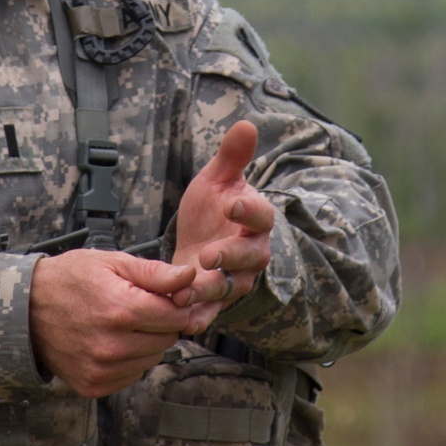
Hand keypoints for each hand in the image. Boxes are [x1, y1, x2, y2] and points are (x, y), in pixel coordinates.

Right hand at [29, 249, 196, 396]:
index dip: (174, 303)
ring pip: (152, 360)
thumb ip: (154, 273)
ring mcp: (101, 369)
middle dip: (160, 323)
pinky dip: (129, 360)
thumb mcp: (111, 263)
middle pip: (167, 339)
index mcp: (121, 310)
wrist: (25, 309)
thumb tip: (191, 277)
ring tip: (120, 325)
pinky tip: (110, 342)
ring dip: (146, 343)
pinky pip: (132, 375)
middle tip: (136, 308)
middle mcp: (112, 345)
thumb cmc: (70, 279)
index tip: (161, 296)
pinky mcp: (93, 385)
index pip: (177, 316)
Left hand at [171, 120, 273, 333]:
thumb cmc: (213, 207)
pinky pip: (213, 310)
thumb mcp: (217, 179)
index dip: (248, 210)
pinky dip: (200, 316)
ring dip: (209, 291)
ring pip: (229, 286)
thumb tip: (245, 123)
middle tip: (208, 256)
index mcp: (255, 219)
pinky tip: (184, 321)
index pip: (260, 214)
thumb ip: (232, 157)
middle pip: (248, 256)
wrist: (202, 241)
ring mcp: (237, 277)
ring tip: (186, 293)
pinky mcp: (218, 299)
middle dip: (229, 257)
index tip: (231, 203)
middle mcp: (252, 251)